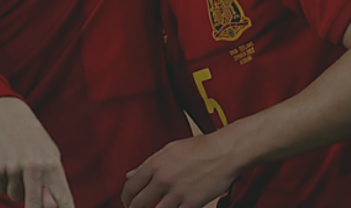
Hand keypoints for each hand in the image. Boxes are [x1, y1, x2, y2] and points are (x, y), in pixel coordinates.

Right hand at [0, 97, 73, 207]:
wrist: (7, 115)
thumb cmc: (33, 140)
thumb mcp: (49, 154)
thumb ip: (52, 180)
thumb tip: (51, 205)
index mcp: (52, 164)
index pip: (62, 198)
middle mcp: (34, 166)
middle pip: (36, 205)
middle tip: (34, 205)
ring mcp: (14, 167)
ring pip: (15, 196)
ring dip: (16, 188)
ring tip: (17, 167)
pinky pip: (1, 188)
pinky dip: (3, 181)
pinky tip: (6, 163)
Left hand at [121, 133, 236, 207]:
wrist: (224, 152)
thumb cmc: (200, 148)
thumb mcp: (168, 150)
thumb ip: (147, 165)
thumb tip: (129, 175)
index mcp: (156, 163)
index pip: (130, 186)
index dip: (126, 198)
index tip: (128, 201)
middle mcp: (164, 178)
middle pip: (139, 203)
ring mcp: (178, 192)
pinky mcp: (192, 203)